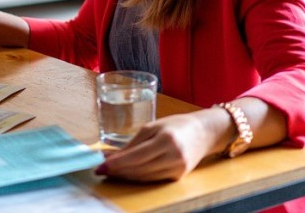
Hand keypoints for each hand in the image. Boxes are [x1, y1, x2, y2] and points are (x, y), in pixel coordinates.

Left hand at [95, 113, 215, 181]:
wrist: (203, 133)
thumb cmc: (176, 125)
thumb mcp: (153, 127)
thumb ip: (133, 142)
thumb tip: (111, 155)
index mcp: (166, 140)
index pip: (136, 156)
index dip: (117, 163)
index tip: (101, 165)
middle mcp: (174, 157)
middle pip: (139, 169)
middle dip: (118, 171)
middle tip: (101, 170)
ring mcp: (177, 169)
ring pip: (144, 177)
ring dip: (125, 176)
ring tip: (110, 172)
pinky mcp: (178, 177)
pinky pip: (152, 179)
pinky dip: (137, 177)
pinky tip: (126, 173)